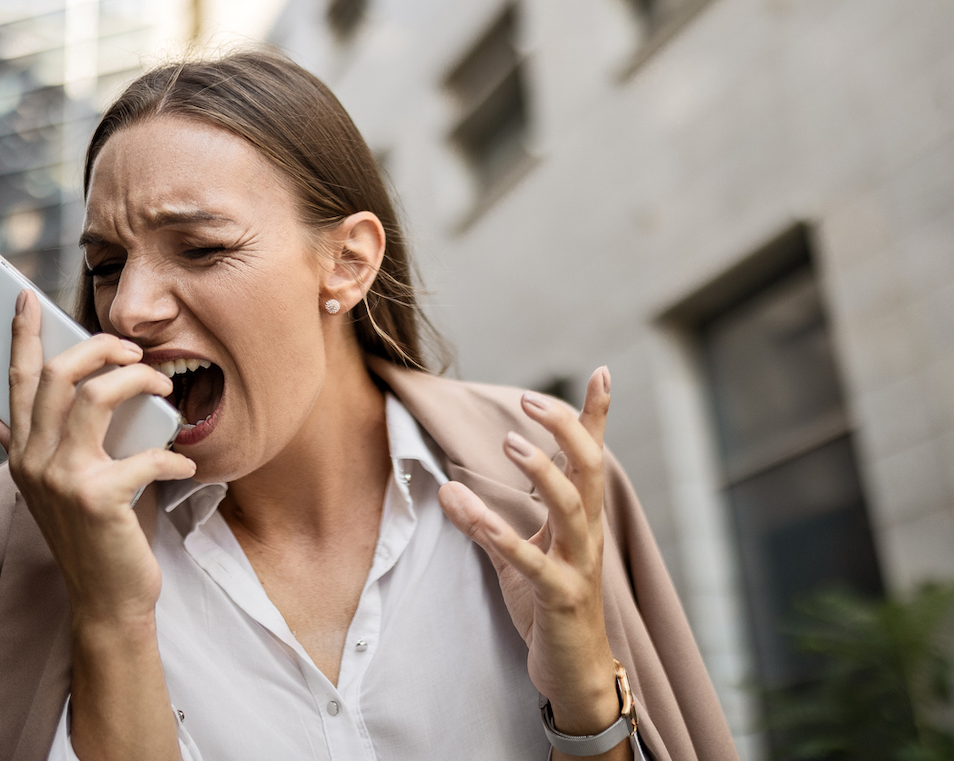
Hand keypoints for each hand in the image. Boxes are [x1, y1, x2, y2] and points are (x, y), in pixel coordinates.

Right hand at [0, 290, 195, 624]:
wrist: (108, 599)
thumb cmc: (94, 535)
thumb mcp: (54, 488)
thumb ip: (30, 448)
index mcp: (24, 453)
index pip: (17, 380)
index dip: (24, 335)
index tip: (28, 297)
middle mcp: (35, 462)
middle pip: (57, 375)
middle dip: (98, 346)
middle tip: (132, 350)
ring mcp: (63, 480)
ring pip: (94, 397)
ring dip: (136, 382)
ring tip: (162, 388)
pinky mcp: (98, 499)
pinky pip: (144, 453)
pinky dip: (172, 454)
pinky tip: (183, 464)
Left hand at [439, 367, 624, 750]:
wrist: (577, 676)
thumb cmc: (550, 610)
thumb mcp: (519, 558)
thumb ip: (488, 522)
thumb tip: (447, 488)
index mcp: (581, 521)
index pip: (593, 459)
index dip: (597, 417)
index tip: (601, 372)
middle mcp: (588, 537)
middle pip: (591, 470)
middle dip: (566, 430)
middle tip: (529, 400)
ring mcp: (579, 567)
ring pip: (573, 507)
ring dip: (543, 472)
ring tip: (510, 443)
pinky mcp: (562, 598)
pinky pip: (535, 562)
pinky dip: (502, 534)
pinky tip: (469, 510)